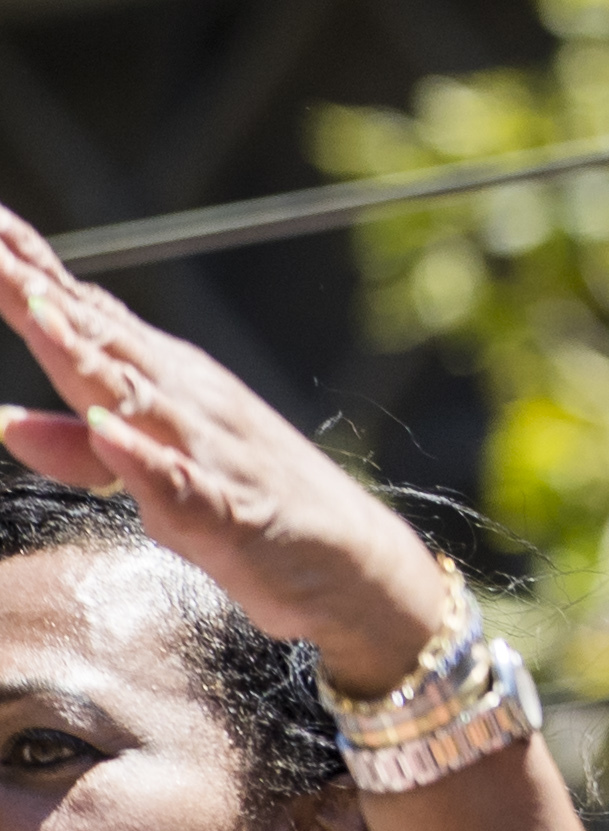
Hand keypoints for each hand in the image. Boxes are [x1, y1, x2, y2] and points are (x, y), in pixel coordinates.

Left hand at [0, 204, 451, 689]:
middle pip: (99, 336)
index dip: (28, 268)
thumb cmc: (246, 505)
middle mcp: (184, 398)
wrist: (353, 561)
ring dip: (84, 352)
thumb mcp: (153, 475)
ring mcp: (208, 449)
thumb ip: (77, 449)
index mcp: (162, 380)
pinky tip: (106, 427)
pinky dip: (139, 453)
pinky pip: (177, 480)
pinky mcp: (227, 511)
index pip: (84, 314)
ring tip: (36, 309)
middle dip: (37, 289)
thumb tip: (3, 421)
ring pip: (135, 395)